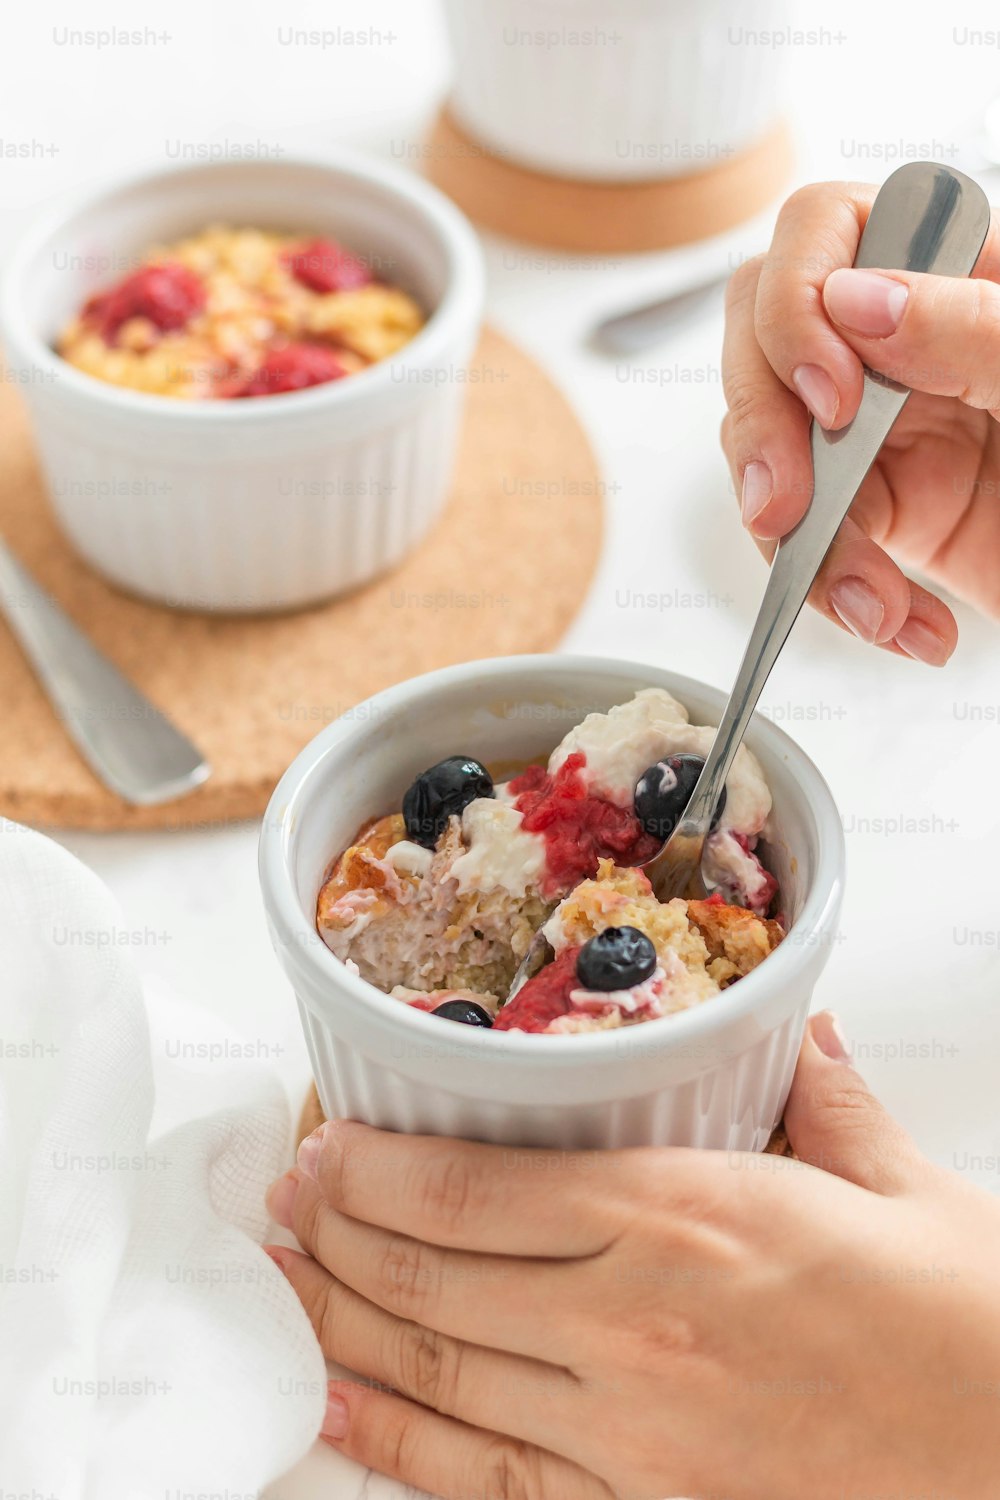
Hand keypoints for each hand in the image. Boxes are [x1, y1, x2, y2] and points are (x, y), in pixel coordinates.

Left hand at [265, 1014, 999, 1499]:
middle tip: (281, 1202)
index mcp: (692, 1215)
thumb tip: (801, 1028)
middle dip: (335, 1233)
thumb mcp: (908, 1186)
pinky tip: (344, 1413)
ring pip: (443, 1374)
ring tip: (280, 1286)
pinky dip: (401, 1446)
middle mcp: (638, 1323)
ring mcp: (634, 1436)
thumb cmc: (978, 1334)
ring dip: (343, 1325)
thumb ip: (824, 1097)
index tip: (327, 1144)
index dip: (379, 1166)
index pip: (480, 1185)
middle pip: (435, 1274)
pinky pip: (490, 1485)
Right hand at [721, 181, 999, 662]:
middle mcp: (905, 342)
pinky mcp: (882, 514)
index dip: (797, 305)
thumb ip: (972, 327)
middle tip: (784, 508)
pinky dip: (836, 593)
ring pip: (771, 455)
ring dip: (803, 544)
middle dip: (761, 433)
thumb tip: (855, 298)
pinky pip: (808, 542)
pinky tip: (898, 620)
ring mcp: (884, 429)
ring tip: (875, 604)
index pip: (823, 233)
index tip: (833, 394)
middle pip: (762, 344)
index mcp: (961, 272)